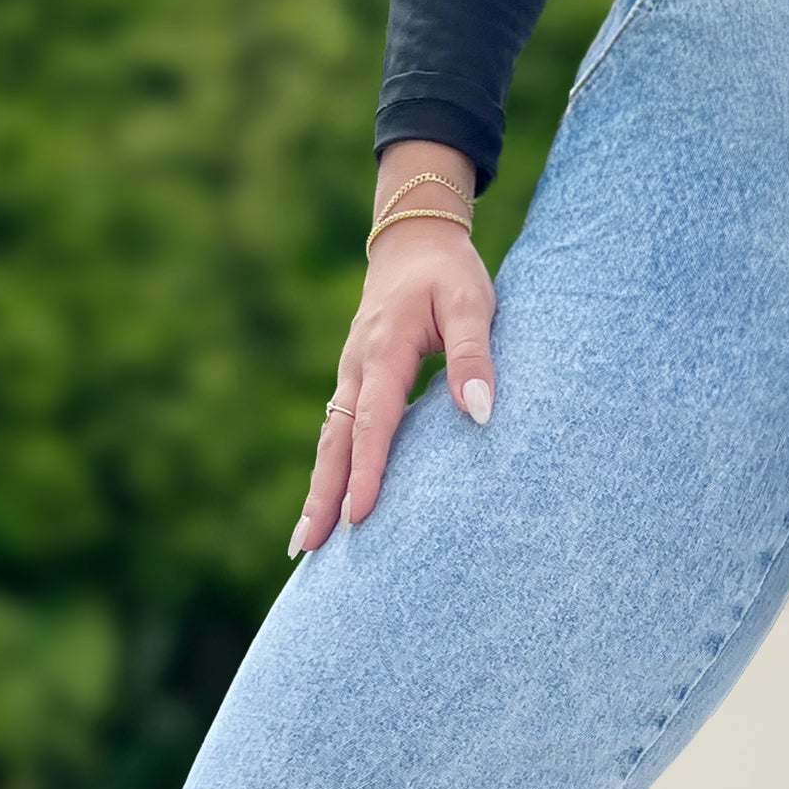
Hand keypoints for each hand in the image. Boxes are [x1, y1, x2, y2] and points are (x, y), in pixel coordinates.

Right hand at [291, 140, 496, 557]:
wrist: (413, 240)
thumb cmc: (449, 273)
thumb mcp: (472, 304)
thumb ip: (475, 356)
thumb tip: (480, 411)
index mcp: (384, 351)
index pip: (374, 422)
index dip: (367, 471)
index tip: (359, 515)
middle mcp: (356, 368)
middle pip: (334, 442)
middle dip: (322, 496)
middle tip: (309, 548)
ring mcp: (349, 376)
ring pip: (329, 442)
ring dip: (318, 491)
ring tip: (307, 544)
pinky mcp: (353, 382)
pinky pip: (337, 434)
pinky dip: (329, 471)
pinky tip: (326, 505)